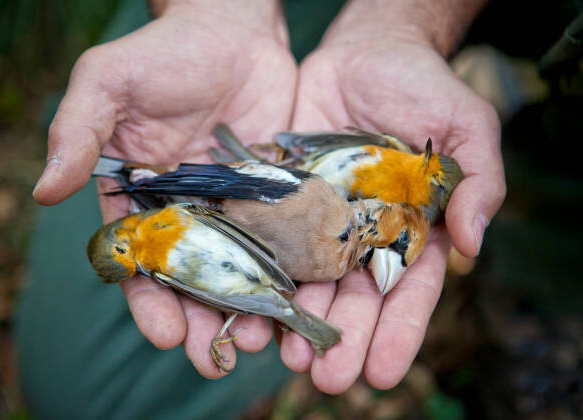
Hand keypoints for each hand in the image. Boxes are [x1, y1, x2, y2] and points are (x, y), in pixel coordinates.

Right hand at [32, 0, 296, 377]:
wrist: (231, 28)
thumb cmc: (163, 52)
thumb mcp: (107, 82)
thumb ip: (77, 134)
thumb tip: (42, 191)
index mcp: (140, 197)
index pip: (140, 260)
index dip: (148, 299)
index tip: (162, 334)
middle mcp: (187, 210)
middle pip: (193, 277)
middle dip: (201, 319)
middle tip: (214, 358)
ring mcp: (234, 206)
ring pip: (240, 268)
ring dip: (247, 306)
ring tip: (260, 338)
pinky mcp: (274, 194)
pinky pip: (281, 237)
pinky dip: (288, 270)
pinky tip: (298, 298)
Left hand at [279, 0, 504, 392]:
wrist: (367, 50)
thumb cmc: (424, 86)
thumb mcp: (466, 127)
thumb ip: (479, 182)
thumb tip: (475, 242)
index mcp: (412, 228)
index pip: (408, 290)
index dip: (399, 331)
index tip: (383, 372)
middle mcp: (363, 232)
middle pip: (353, 295)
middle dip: (343, 338)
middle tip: (327, 379)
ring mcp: (321, 217)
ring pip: (308, 276)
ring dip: (296, 318)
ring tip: (282, 354)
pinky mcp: (285, 196)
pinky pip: (271, 236)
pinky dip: (260, 269)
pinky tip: (248, 302)